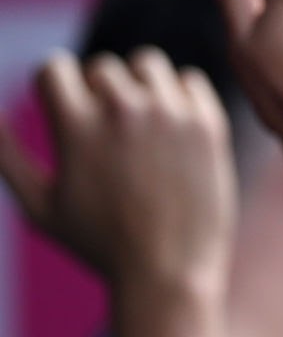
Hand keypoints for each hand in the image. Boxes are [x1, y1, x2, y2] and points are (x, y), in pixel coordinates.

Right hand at [0, 51, 234, 290]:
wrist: (169, 273)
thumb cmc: (98, 245)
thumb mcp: (38, 204)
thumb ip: (6, 154)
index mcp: (76, 126)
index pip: (54, 66)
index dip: (54, 88)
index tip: (65, 112)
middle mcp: (123, 111)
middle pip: (101, 67)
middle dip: (96, 92)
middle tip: (107, 134)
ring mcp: (170, 115)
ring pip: (146, 63)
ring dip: (138, 85)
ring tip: (138, 122)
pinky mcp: (208, 125)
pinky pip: (190, 80)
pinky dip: (179, 96)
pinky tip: (172, 127)